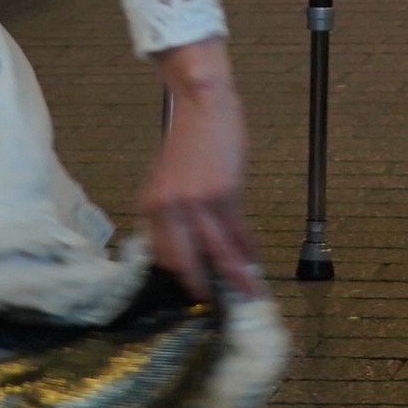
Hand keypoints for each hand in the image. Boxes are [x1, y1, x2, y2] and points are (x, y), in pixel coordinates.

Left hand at [138, 41, 259, 296]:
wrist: (202, 103)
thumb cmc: (187, 138)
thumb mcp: (167, 177)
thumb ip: (171, 210)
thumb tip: (188, 242)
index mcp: (152, 205)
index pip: (164, 254)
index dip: (182, 275)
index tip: (195, 288)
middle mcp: (170, 209)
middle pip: (187, 261)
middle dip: (204, 286)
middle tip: (218, 303)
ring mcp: (198, 203)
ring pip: (219, 252)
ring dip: (236, 276)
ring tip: (248, 293)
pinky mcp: (225, 195)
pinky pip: (238, 232)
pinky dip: (249, 248)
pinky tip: (256, 259)